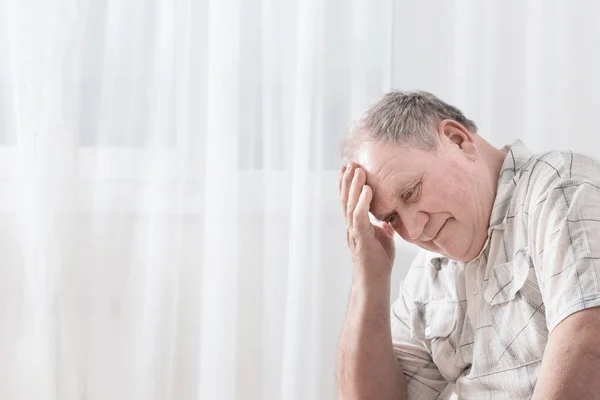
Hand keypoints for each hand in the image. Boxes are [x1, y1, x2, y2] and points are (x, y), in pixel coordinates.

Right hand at [339, 164, 395, 281]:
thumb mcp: (383, 240)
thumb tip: (388, 221)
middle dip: (347, 180)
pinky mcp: (361, 240)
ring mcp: (354, 233)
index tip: (349, 169)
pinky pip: (360, 218)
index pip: (349, 201)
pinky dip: (363, 203)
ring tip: (358, 170)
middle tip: (350, 163)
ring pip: (350, 205)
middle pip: (346, 199)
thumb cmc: (378, 262)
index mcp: (355, 225)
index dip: (348, 185)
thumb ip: (383, 228)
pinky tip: (367, 190)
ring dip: (353, 187)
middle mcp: (351, 227)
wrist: (374, 282)